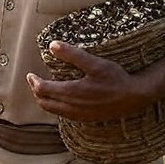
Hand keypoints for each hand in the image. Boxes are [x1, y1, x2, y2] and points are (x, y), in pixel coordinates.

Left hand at [26, 41, 154, 121]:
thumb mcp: (95, 63)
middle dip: (37, 92)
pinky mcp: (86, 118)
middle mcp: (72, 107)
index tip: (30, 74)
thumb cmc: (115, 78)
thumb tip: (52, 45)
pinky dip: (56, 107)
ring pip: (53, 111)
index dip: (34, 82)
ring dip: (45, 101)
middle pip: (45, 103)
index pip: (43, 89)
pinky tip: (62, 100)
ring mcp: (79, 114)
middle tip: (34, 82)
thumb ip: (72, 54)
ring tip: (44, 91)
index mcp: (71, 92)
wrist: (134, 97)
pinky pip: (64, 115)